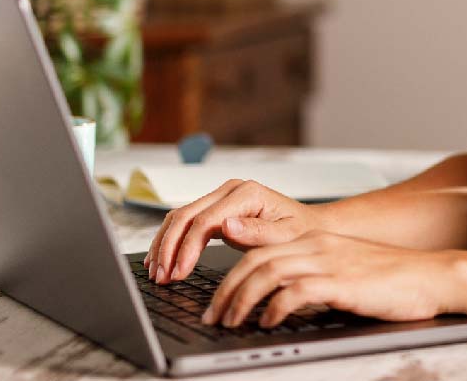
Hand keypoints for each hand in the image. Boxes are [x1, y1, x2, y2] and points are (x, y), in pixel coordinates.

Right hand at [144, 179, 324, 283]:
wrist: (309, 225)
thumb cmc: (301, 231)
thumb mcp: (285, 236)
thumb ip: (257, 232)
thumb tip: (227, 227)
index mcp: (247, 193)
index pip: (205, 220)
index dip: (187, 248)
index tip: (178, 273)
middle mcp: (230, 190)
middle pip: (186, 215)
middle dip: (169, 248)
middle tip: (161, 277)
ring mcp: (221, 197)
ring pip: (180, 217)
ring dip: (164, 245)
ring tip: (157, 273)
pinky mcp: (216, 208)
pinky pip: (186, 222)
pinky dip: (170, 240)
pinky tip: (162, 259)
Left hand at [201, 230, 452, 327]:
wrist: (431, 276)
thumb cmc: (390, 280)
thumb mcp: (343, 271)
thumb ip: (312, 277)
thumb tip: (278, 301)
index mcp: (316, 239)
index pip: (258, 250)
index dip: (230, 276)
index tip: (217, 303)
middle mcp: (318, 245)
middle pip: (255, 260)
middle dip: (226, 290)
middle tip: (213, 316)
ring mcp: (330, 262)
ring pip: (268, 273)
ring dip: (242, 300)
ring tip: (231, 322)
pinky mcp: (342, 282)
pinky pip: (297, 291)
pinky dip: (275, 307)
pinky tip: (268, 323)